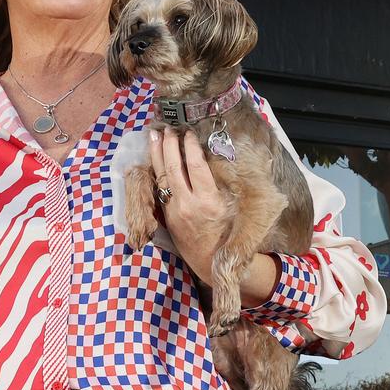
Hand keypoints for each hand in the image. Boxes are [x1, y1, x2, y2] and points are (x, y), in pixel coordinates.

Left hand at [149, 126, 226, 284]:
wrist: (212, 262)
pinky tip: (155, 156)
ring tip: (155, 134)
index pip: (197, 166)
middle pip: (174, 167)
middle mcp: (188, 204)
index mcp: (209, 202)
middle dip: (170, 144)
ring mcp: (174, 210)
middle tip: (169, 127)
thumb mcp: (234, 208)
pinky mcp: (167, 215)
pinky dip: (157, 169)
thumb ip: (224, 185)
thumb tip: (220, 156)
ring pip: (162, 175)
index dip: (192, 147)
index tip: (190, 133)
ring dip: (157, 153)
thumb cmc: (229, 233)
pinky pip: (160, 187)